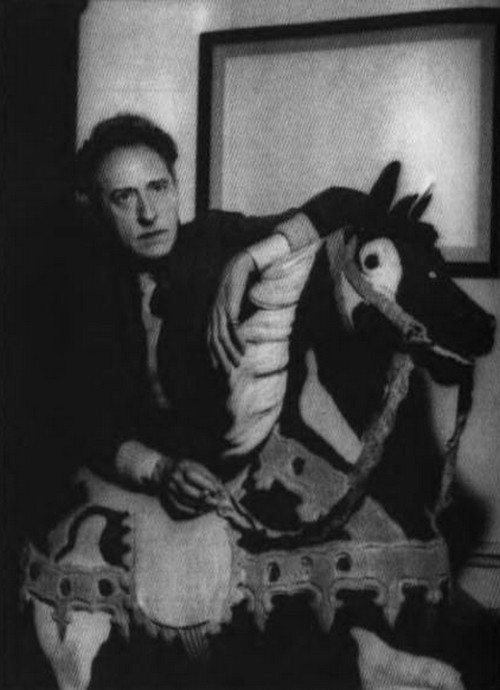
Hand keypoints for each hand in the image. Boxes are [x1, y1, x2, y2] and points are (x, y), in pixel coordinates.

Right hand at [160, 459, 223, 517]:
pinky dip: (193, 510)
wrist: (163, 470)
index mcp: (182, 466)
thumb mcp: (196, 465)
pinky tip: (202, 510)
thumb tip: (220, 488)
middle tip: (217, 502)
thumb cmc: (185, 468)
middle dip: (205, 498)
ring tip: (212, 507)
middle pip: (189, 491)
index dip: (206, 484)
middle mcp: (174, 478)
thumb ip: (208, 476)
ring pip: (185, 501)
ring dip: (201, 505)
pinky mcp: (169, 498)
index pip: (194, 476)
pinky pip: (181, 507)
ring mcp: (170, 489)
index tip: (218, 490)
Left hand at [208, 251, 255, 371]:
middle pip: (213, 342)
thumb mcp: (229, 301)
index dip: (212, 353)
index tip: (217, 367)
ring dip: (230, 352)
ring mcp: (220, 311)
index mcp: (212, 314)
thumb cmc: (236, 284)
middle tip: (228, 371)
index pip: (208, 338)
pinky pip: (233, 328)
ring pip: (222, 338)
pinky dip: (238, 340)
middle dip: (220, 358)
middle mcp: (213, 314)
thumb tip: (233, 327)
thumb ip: (229, 314)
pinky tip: (243, 348)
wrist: (239, 266)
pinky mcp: (229, 307)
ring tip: (237, 363)